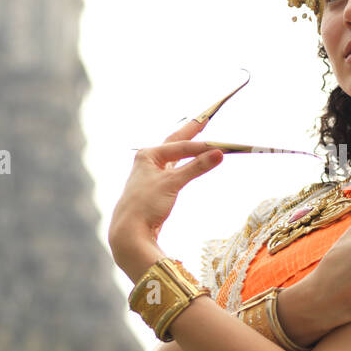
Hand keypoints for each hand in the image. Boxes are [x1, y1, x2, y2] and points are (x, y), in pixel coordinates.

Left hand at [108, 116, 223, 273]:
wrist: (129, 231)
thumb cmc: (145, 204)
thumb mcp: (172, 183)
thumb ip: (196, 167)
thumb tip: (219, 154)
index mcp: (148, 155)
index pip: (180, 146)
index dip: (201, 146)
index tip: (221, 146)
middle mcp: (148, 161)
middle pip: (175, 143)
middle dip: (190, 132)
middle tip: (206, 119)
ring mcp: (151, 175)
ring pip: (174, 156)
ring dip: (187, 147)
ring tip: (197, 133)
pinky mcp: (156, 188)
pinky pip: (175, 169)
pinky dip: (185, 163)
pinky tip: (187, 160)